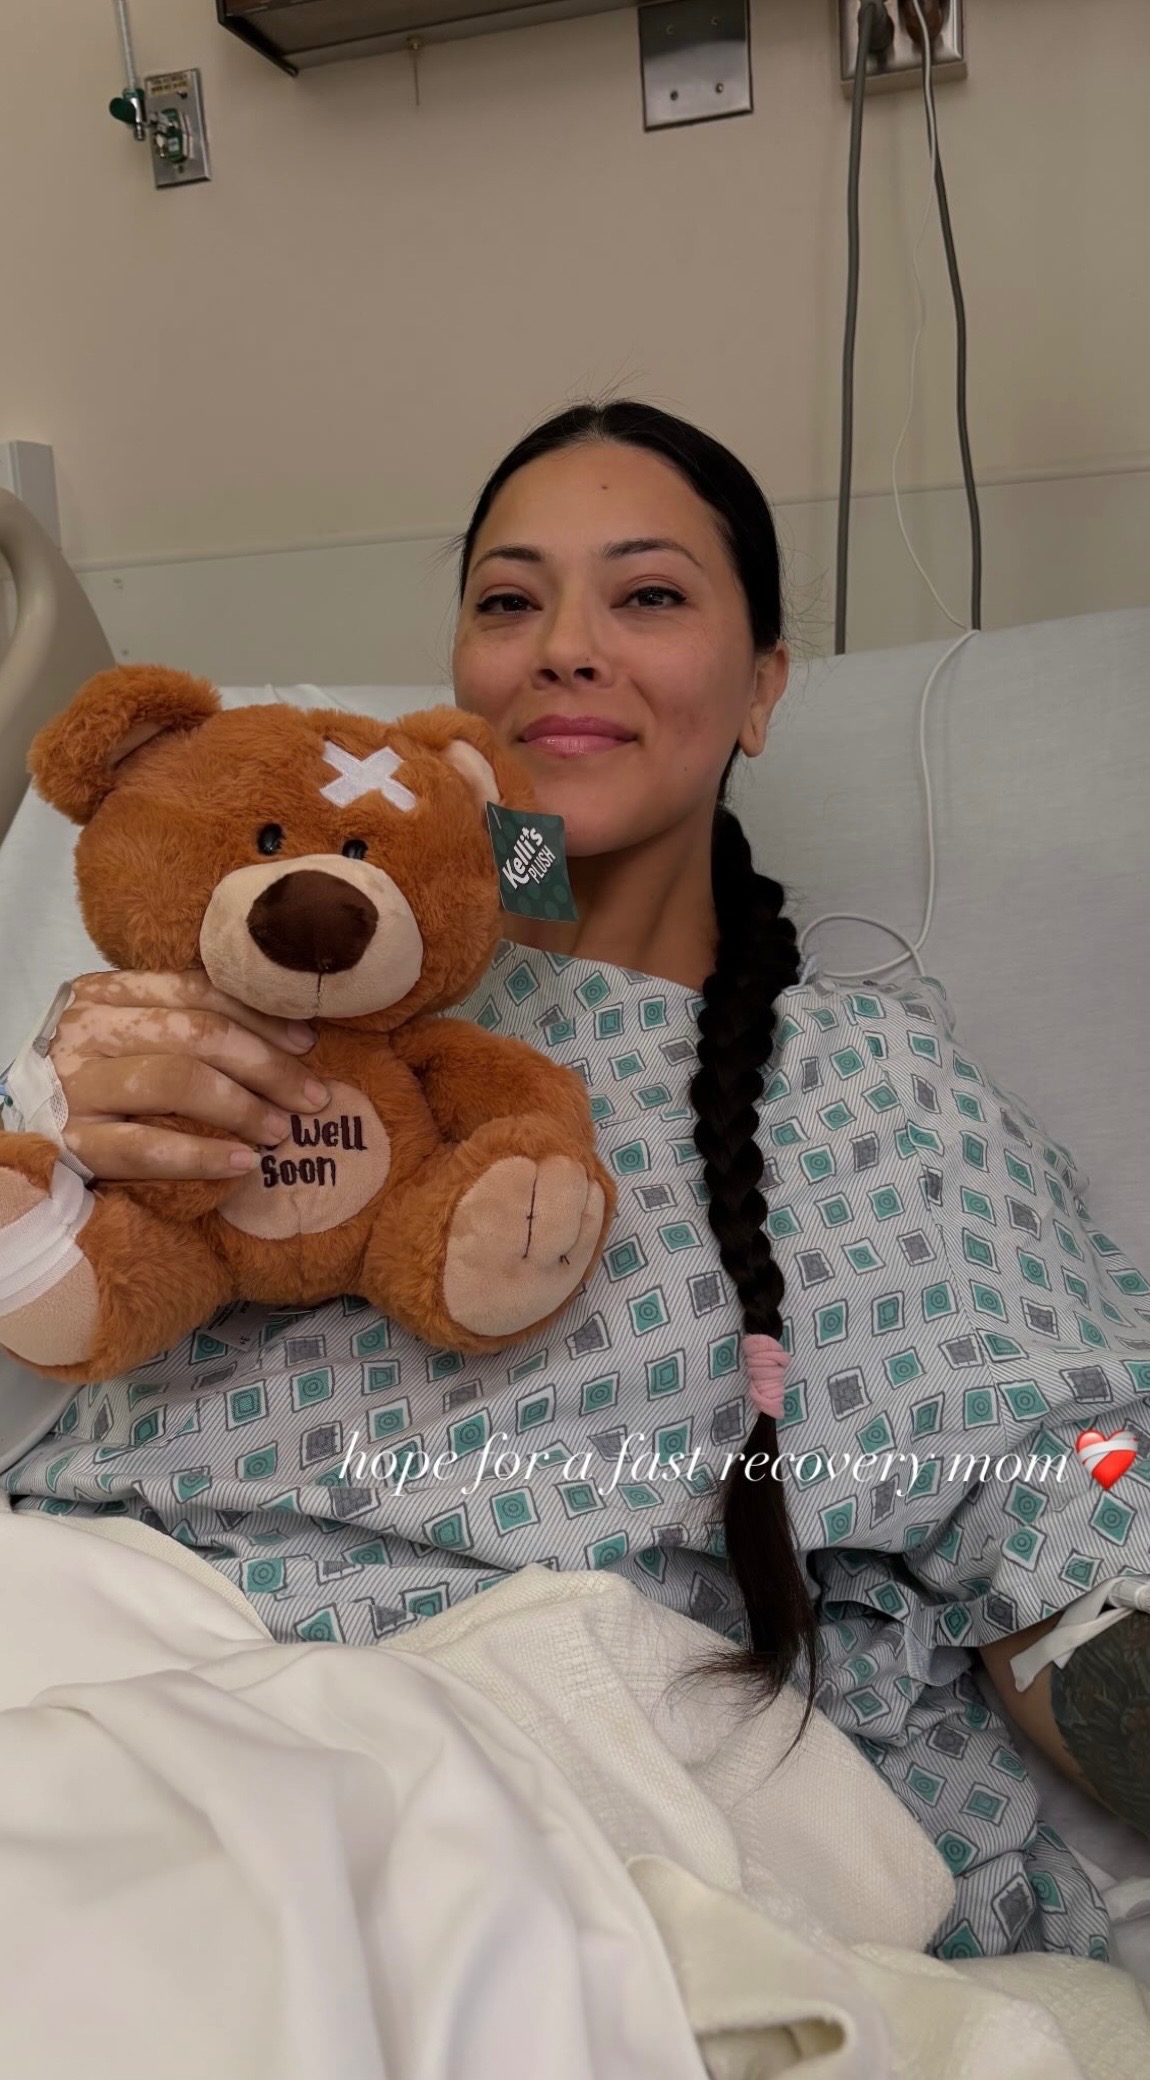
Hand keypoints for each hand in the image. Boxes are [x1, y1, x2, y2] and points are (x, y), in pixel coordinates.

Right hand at [48, 971, 329, 1181]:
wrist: (23, 1127)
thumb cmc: (94, 1080)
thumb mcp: (128, 1034)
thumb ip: (182, 1021)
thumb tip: (288, 1034)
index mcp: (105, 992)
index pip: (197, 990)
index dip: (260, 1016)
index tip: (307, 1043)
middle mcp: (87, 1030)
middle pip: (196, 1034)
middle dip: (266, 1066)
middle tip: (312, 1098)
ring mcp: (76, 1086)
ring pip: (176, 1081)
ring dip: (242, 1107)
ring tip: (281, 1131)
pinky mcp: (73, 1143)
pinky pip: (148, 1147)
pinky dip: (203, 1155)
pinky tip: (244, 1163)